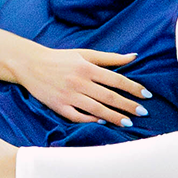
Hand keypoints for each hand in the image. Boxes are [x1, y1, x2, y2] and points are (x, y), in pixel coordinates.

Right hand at [12, 47, 146, 126]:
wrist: (30, 64)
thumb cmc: (61, 58)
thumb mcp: (85, 54)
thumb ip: (110, 58)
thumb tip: (134, 56)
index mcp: (87, 68)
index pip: (116, 80)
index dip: (133, 88)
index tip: (146, 95)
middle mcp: (79, 82)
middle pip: (109, 96)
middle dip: (128, 105)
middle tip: (143, 113)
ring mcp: (68, 95)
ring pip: (96, 109)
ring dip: (114, 117)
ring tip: (128, 123)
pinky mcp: (58, 106)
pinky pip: (77, 116)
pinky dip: (90, 120)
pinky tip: (103, 122)